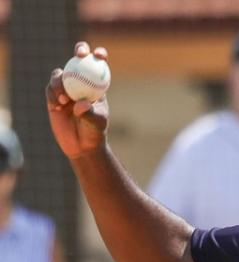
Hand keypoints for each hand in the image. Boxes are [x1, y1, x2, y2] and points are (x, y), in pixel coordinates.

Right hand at [45, 42, 108, 158]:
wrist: (81, 145)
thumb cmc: (95, 132)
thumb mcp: (97, 122)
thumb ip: (89, 112)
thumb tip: (81, 103)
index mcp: (96, 85)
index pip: (99, 65)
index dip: (98, 55)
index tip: (98, 54)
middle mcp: (81, 82)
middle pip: (79, 59)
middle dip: (80, 50)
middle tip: (80, 54)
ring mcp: (66, 88)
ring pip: (60, 74)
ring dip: (60, 83)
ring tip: (64, 100)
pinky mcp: (53, 97)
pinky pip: (50, 89)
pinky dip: (53, 95)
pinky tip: (57, 106)